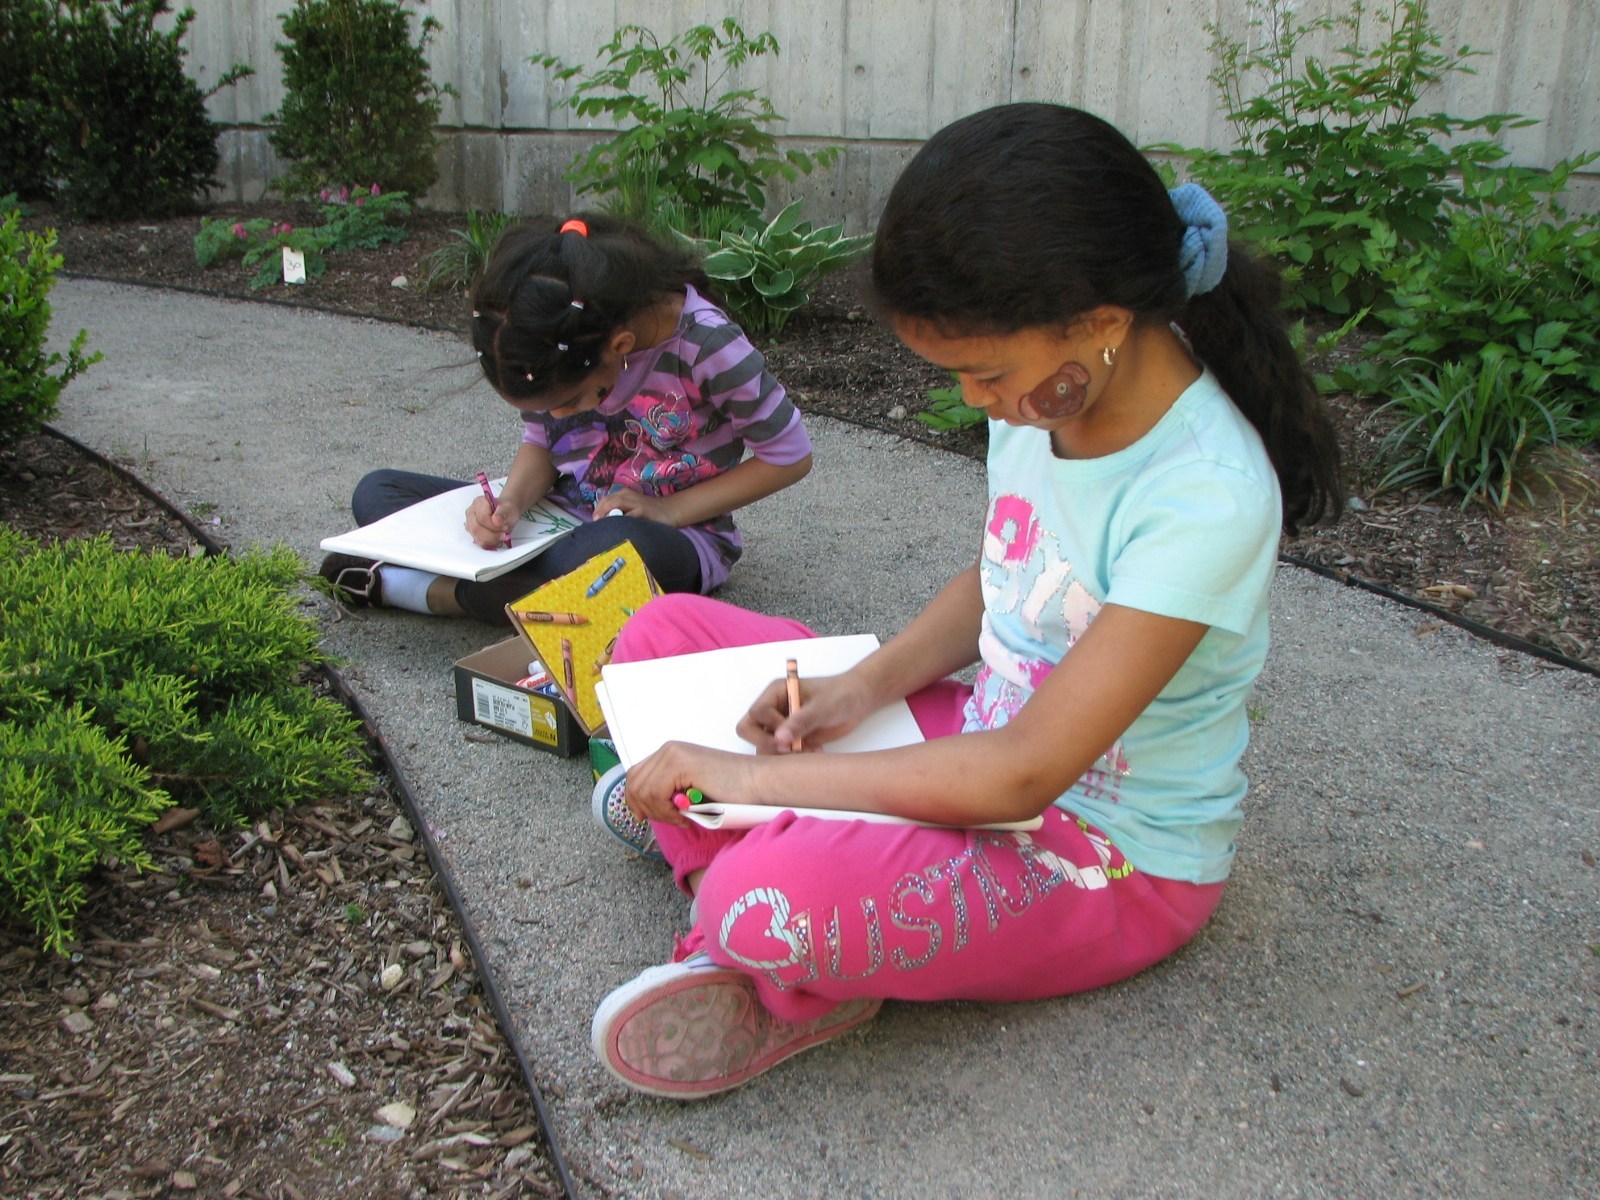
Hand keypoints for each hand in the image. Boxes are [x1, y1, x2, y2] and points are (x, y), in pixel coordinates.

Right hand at [465, 494, 514, 548]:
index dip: (494, 526)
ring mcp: (470, 523)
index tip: (505, 526)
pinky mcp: (472, 533)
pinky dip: (490, 543)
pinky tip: (496, 539)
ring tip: (501, 535)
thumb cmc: (506, 509)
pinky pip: (479, 543)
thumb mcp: (509, 509)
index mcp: (478, 503)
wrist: (507, 512)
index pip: (482, 518)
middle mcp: (471, 512)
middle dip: (493, 535)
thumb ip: (503, 513)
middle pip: (476, 529)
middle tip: (504, 533)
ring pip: (477, 538)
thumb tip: (496, 520)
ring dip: (492, 540)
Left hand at [593, 488, 676, 524]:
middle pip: (608, 500)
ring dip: (607, 514)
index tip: (595, 522)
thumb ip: (619, 513)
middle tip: (596, 525)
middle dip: (599, 512)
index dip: (597, 510)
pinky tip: (618, 528)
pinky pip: (629, 514)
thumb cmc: (649, 513)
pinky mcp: (644, 510)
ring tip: (603, 524)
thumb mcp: (632, 510)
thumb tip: (604, 524)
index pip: (605, 500)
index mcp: (624, 494)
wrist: (670, 510)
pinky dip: (622, 520)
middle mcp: (628, 495)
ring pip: (616, 503)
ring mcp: (636, 502)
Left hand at [624, 742, 755, 824]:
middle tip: (671, 820)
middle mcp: (669, 749)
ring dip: (660, 812)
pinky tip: (686, 816)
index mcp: (670, 753)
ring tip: (682, 818)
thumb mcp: (689, 791)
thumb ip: (668, 792)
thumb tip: (642, 807)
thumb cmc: (731, 791)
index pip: (635, 776)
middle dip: (647, 808)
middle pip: (634, 783)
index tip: (642, 817)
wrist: (757, 783)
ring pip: (644, 791)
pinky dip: (667, 811)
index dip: (634, 799)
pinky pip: (657, 794)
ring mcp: (673, 754)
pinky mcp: (680, 763)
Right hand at [737, 669, 875, 754]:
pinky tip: (815, 751)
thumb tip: (779, 738)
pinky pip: (780, 753)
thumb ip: (801, 721)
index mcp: (775, 693)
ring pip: (763, 745)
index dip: (771, 726)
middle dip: (767, 743)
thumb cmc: (840, 694)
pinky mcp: (790, 739)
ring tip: (808, 750)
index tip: (792, 733)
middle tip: (791, 748)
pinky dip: (793, 758)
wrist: (858, 700)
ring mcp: (780, 725)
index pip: (756, 713)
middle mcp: (773, 709)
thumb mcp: (823, 706)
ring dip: (782, 754)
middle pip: (748, 729)